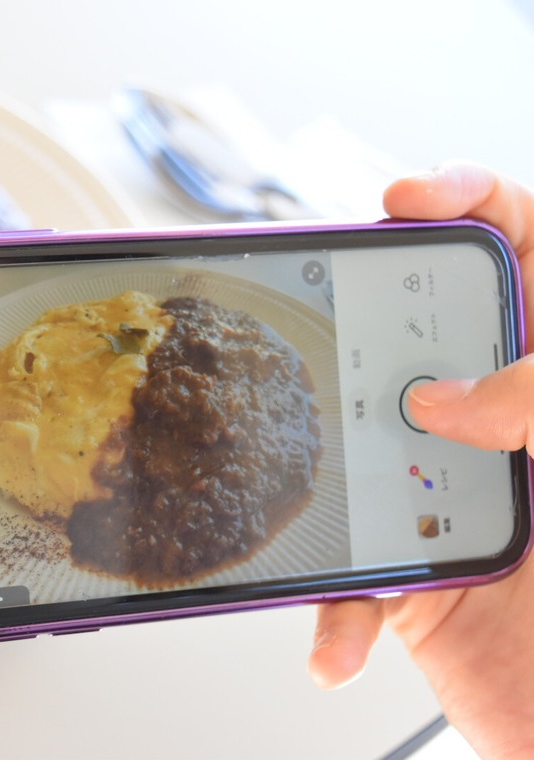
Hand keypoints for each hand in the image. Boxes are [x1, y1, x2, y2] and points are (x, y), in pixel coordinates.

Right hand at [308, 162, 533, 757]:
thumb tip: (452, 394)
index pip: (527, 253)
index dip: (472, 202)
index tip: (411, 200)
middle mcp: (505, 428)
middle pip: (416, 333)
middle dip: (367, 323)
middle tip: (337, 323)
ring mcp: (451, 496)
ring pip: (357, 445)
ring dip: (326, 474)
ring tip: (336, 491)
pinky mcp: (413, 576)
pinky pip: (347, 573)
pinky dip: (333, 611)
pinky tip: (345, 632)